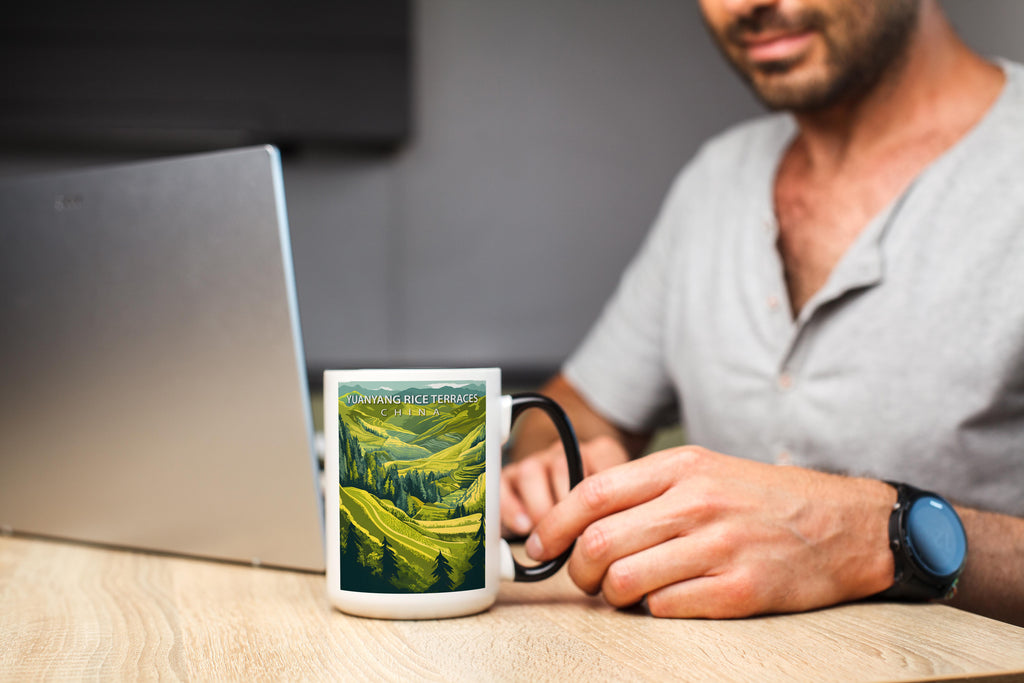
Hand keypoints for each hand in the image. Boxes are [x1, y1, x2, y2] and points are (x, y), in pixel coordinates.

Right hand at [501, 436, 629, 536]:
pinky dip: (511, 508)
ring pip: (531, 472)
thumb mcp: (617, 507)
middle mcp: (566, 452)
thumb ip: (617, 513)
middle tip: (573, 537)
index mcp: (599, 454)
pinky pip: (503, 485)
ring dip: (540, 509)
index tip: (601, 528)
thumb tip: (609, 537)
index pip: (603, 464)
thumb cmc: (598, 512)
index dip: (600, 500)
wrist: (571, 506)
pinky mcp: (511, 477)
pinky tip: (524, 527)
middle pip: (562, 467)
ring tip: (549, 536)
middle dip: (567, 508)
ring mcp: (537, 462)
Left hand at [524, 446, 896, 617]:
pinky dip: (653, 610)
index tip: (538, 547)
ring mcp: (719, 547)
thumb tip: (580, 522)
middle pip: (598, 542)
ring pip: (623, 581)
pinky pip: (664, 609)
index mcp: (682, 468)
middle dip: (576, 571)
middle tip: (584, 579)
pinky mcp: (740, 590)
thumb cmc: (762, 499)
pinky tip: (667, 599)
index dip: (553, 525)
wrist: (844, 524)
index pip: (592, 494)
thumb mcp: (704, 471)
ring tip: (624, 592)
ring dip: (610, 596)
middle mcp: (697, 503)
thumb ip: (645, 491)